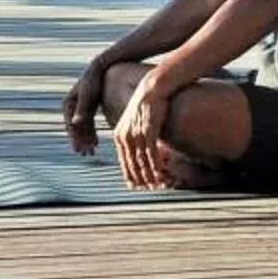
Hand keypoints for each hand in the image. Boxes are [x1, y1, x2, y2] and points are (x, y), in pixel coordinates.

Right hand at [62, 64, 106, 155]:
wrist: (103, 69)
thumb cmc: (94, 81)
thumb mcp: (87, 95)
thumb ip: (82, 110)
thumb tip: (75, 123)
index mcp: (68, 103)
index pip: (70, 124)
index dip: (74, 138)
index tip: (78, 149)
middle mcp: (72, 106)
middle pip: (75, 128)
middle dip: (81, 142)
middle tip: (86, 154)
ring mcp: (81, 107)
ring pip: (83, 128)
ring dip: (86, 140)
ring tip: (91, 152)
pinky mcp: (89, 108)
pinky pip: (89, 124)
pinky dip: (92, 134)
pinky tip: (97, 143)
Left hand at [114, 70, 179, 187]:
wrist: (152, 89)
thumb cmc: (146, 107)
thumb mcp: (135, 124)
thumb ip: (134, 139)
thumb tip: (139, 154)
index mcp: (119, 136)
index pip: (124, 162)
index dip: (131, 176)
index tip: (138, 187)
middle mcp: (124, 136)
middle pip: (132, 164)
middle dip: (141, 179)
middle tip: (149, 189)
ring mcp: (135, 134)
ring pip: (141, 160)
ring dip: (149, 174)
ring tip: (156, 184)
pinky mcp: (148, 130)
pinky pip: (150, 152)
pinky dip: (155, 164)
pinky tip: (159, 172)